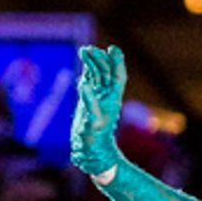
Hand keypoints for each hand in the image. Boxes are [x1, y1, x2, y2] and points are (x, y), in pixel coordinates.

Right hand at [71, 44, 126, 177]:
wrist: (91, 151)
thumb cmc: (94, 140)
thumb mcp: (92, 122)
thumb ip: (88, 102)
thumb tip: (83, 83)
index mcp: (112, 100)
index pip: (117, 76)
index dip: (116, 62)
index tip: (113, 49)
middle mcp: (107, 97)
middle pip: (106, 72)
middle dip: (100, 59)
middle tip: (90, 49)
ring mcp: (98, 98)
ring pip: (97, 75)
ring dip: (92, 62)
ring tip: (85, 50)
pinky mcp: (89, 101)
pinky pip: (90, 82)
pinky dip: (87, 71)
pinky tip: (84, 63)